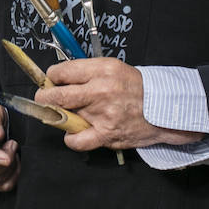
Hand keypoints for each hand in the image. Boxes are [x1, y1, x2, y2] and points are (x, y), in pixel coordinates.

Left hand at [33, 58, 203, 151]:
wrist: (164, 108)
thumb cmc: (137, 87)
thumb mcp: (112, 68)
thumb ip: (86, 72)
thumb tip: (58, 80)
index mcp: (101, 70)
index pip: (60, 71)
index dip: (51, 77)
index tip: (52, 82)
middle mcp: (100, 90)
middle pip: (56, 95)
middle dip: (44, 98)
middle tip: (44, 99)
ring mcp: (102, 113)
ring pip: (64, 117)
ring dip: (62, 117)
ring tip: (71, 114)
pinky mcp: (107, 133)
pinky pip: (77, 141)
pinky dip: (71, 139)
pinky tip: (75, 134)